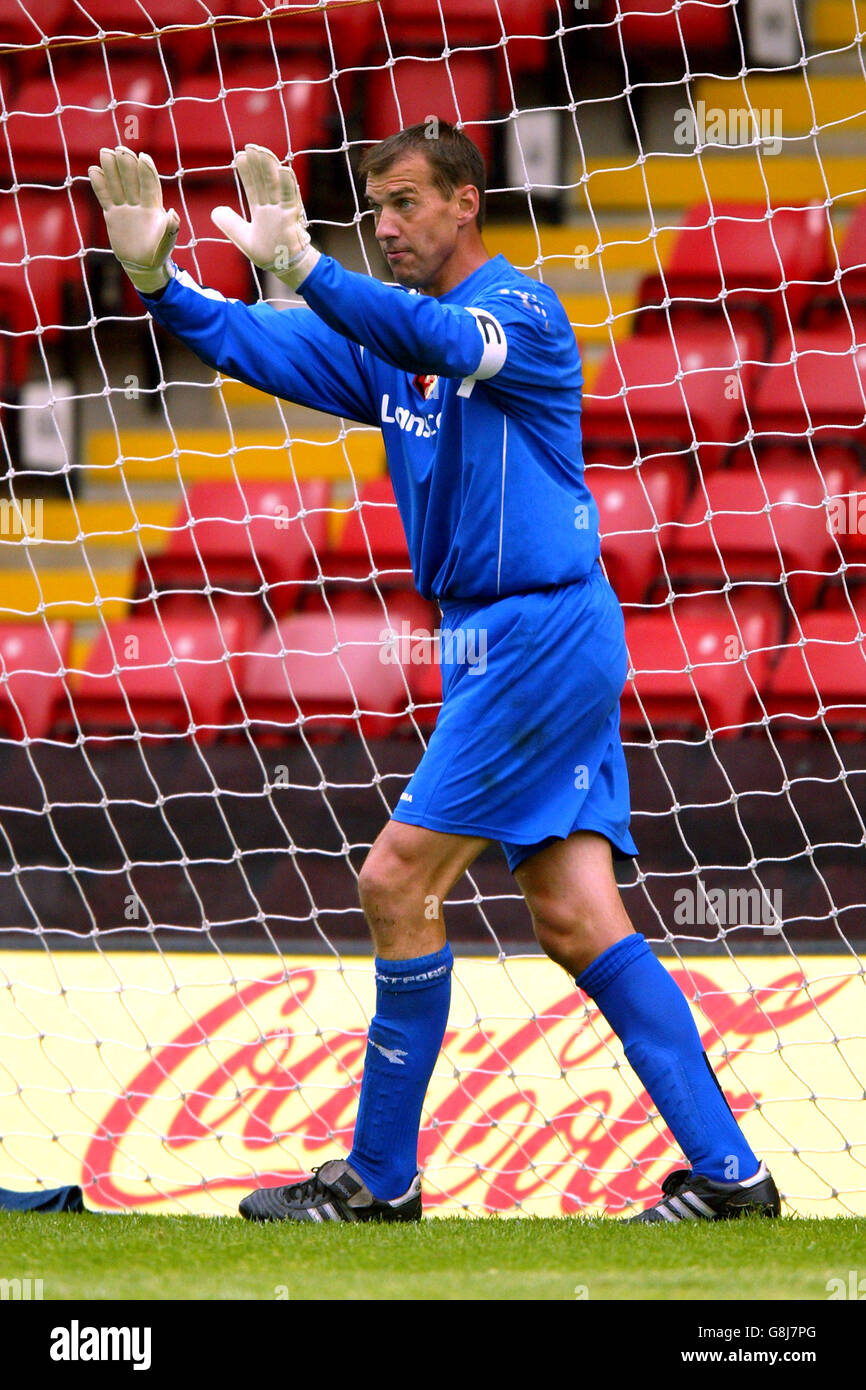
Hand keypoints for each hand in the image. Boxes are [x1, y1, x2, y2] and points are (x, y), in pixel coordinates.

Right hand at [88, 146, 179, 293]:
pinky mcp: (113, 214)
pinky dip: (99, 184)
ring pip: (117, 185)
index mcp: (154, 207)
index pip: (150, 185)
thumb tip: (173, 213)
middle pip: (132, 180)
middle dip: (127, 165)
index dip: (147, 172)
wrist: (142, 264)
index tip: (143, 157)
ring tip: (105, 152)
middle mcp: (139, 203)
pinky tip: (93, 170)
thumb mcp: (166, 244)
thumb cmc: (158, 253)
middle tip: (120, 149)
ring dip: (111, 169)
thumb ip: (170, 230)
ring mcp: (125, 207)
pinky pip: (105, 196)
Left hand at [210, 144, 319, 290]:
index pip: (252, 186)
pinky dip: (288, 184)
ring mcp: (282, 210)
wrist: (283, 267)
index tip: (239, 156)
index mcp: (261, 210)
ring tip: (263, 151)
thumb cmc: (267, 253)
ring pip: (275, 185)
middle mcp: (272, 206)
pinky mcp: (291, 217)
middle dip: (258, 164)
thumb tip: (214, 211)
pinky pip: (290, 198)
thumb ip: (229, 224)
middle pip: (264, 181)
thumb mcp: (243, 237)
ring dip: (270, 168)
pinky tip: (284, 169)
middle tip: (250, 146)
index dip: (246, 172)